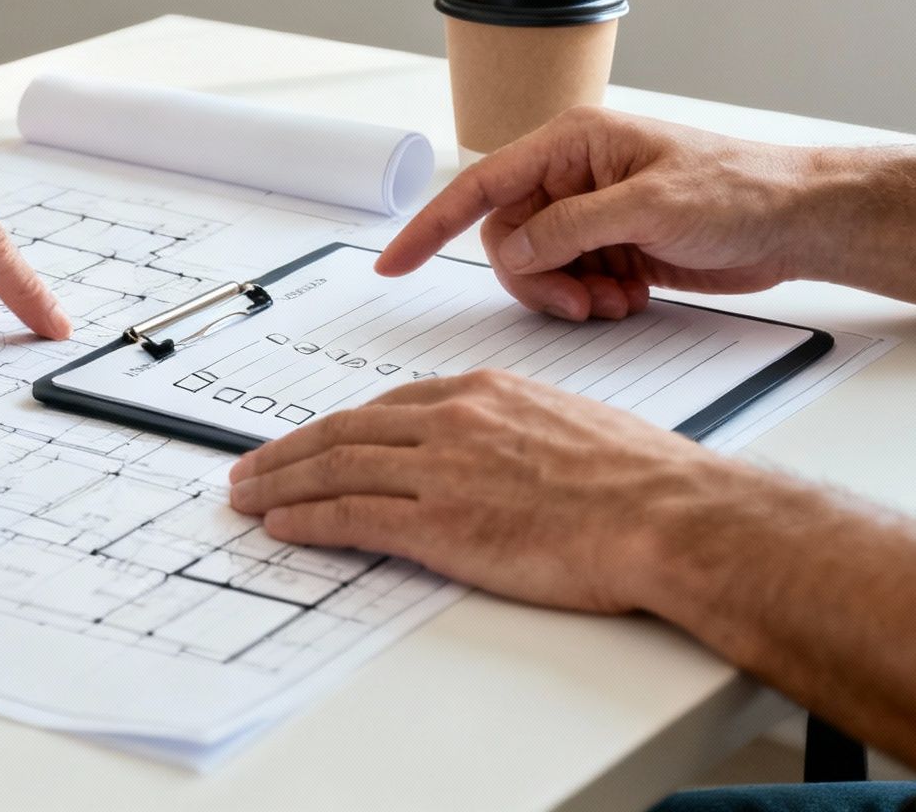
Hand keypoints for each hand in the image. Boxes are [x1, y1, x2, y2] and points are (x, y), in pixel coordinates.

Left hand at [227, 369, 739, 613]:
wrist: (669, 514)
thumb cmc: (643, 481)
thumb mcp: (569, 428)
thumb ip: (517, 435)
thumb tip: (501, 459)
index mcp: (485, 393)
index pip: (387, 407)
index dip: (338, 427)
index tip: (311, 441)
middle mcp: (454, 421)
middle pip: (345, 431)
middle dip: (289, 450)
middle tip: (249, 465)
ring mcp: (442, 471)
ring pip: (335, 468)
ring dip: (280, 482)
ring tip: (246, 495)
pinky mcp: (440, 523)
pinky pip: (351, 516)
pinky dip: (307, 519)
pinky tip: (281, 524)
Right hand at [381, 107, 817, 321]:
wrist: (798, 222)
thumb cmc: (740, 192)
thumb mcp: (649, 208)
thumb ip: (571, 229)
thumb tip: (513, 249)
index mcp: (572, 144)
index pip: (480, 186)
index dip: (430, 227)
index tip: (393, 264)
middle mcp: (573, 175)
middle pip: (508, 240)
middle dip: (537, 280)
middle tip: (582, 304)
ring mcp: (591, 213)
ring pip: (537, 268)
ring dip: (569, 295)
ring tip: (619, 299)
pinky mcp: (612, 246)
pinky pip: (570, 282)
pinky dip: (594, 300)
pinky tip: (633, 295)